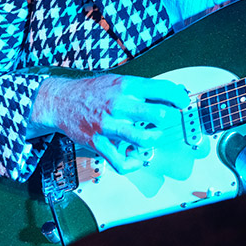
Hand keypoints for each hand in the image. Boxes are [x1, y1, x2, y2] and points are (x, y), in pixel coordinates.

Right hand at [30, 74, 189, 172]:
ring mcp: (108, 125)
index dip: (179, 98)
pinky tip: (136, 158)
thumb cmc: (93, 92)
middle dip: (172, 120)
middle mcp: (118, 105)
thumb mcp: (119, 82)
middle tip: (174, 121)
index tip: (184, 103)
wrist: (61, 101)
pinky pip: (121, 161)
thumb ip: (143, 90)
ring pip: (144, 139)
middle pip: (158, 114)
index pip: (161, 90)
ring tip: (156, 137)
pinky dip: (132, 164)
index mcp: (126, 87)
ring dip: (155, 140)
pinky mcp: (98, 143)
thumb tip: (172, 94)